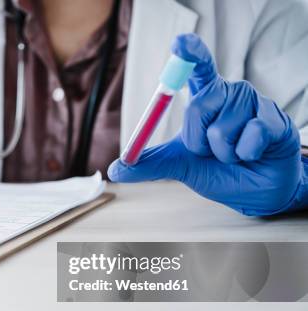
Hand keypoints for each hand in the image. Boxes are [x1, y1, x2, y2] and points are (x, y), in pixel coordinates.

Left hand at [108, 34, 307, 215]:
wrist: (254, 188)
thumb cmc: (217, 169)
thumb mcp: (179, 165)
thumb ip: (148, 164)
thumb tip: (115, 169)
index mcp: (205, 96)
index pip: (196, 67)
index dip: (190, 53)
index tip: (180, 44)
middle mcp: (228, 93)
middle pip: (197, 108)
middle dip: (198, 142)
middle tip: (212, 151)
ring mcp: (253, 104)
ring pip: (221, 131)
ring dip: (224, 153)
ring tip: (236, 153)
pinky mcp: (274, 119)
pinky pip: (249, 138)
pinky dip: (246, 155)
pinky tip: (254, 152)